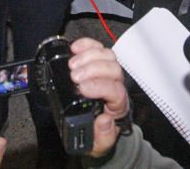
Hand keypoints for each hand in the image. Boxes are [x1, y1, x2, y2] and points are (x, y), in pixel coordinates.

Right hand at [68, 38, 128, 157]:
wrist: (96, 126)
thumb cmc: (98, 133)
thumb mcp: (99, 145)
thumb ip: (104, 137)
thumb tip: (104, 120)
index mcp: (118, 105)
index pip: (116, 90)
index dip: (100, 86)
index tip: (82, 88)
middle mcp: (116, 85)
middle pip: (113, 68)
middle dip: (93, 69)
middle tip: (74, 75)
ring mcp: (108, 72)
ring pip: (107, 55)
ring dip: (89, 55)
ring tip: (72, 64)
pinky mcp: (97, 62)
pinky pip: (97, 47)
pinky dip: (86, 44)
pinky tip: (74, 48)